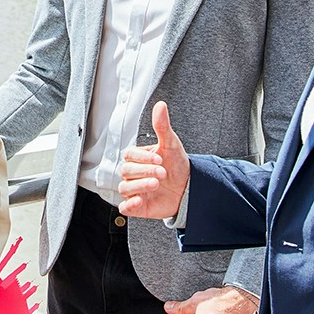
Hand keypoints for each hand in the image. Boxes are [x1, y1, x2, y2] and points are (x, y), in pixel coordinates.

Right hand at [118, 101, 189, 218]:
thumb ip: (162, 126)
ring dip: (139, 186)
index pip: (130, 154)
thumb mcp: (171, 144)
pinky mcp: (137, 206)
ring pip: (125, 188)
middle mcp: (134, 174)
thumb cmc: (177, 165)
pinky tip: (139, 200)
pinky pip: (124, 208)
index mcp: (138, 158)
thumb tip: (160, 105)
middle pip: (126, 171)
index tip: (159, 158)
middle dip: (144, 171)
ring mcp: (134, 190)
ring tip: (156, 184)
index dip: (143, 157)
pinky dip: (129, 205)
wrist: (188, 188)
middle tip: (162, 171)